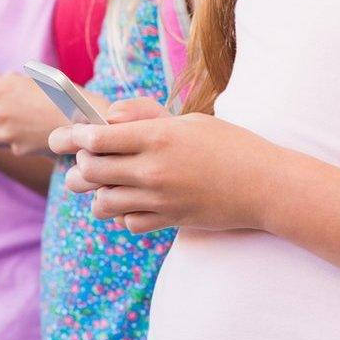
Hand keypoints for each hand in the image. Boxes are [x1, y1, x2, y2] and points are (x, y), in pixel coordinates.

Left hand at [49, 98, 277, 233]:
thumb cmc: (228, 145)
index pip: (96, 138)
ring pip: (102, 202)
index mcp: (156, 137)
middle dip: (80, 164)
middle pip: (90, 170)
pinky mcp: (168, 221)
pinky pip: (128, 222)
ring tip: (107, 183)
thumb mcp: (187, 120)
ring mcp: (159, 199)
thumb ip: (142, 116)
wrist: (267, 186)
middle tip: (88, 159)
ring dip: (98, 192)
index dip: (76, 136)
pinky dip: (125, 214)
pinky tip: (135, 202)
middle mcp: (153, 170)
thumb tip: (106, 120)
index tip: (72, 136)